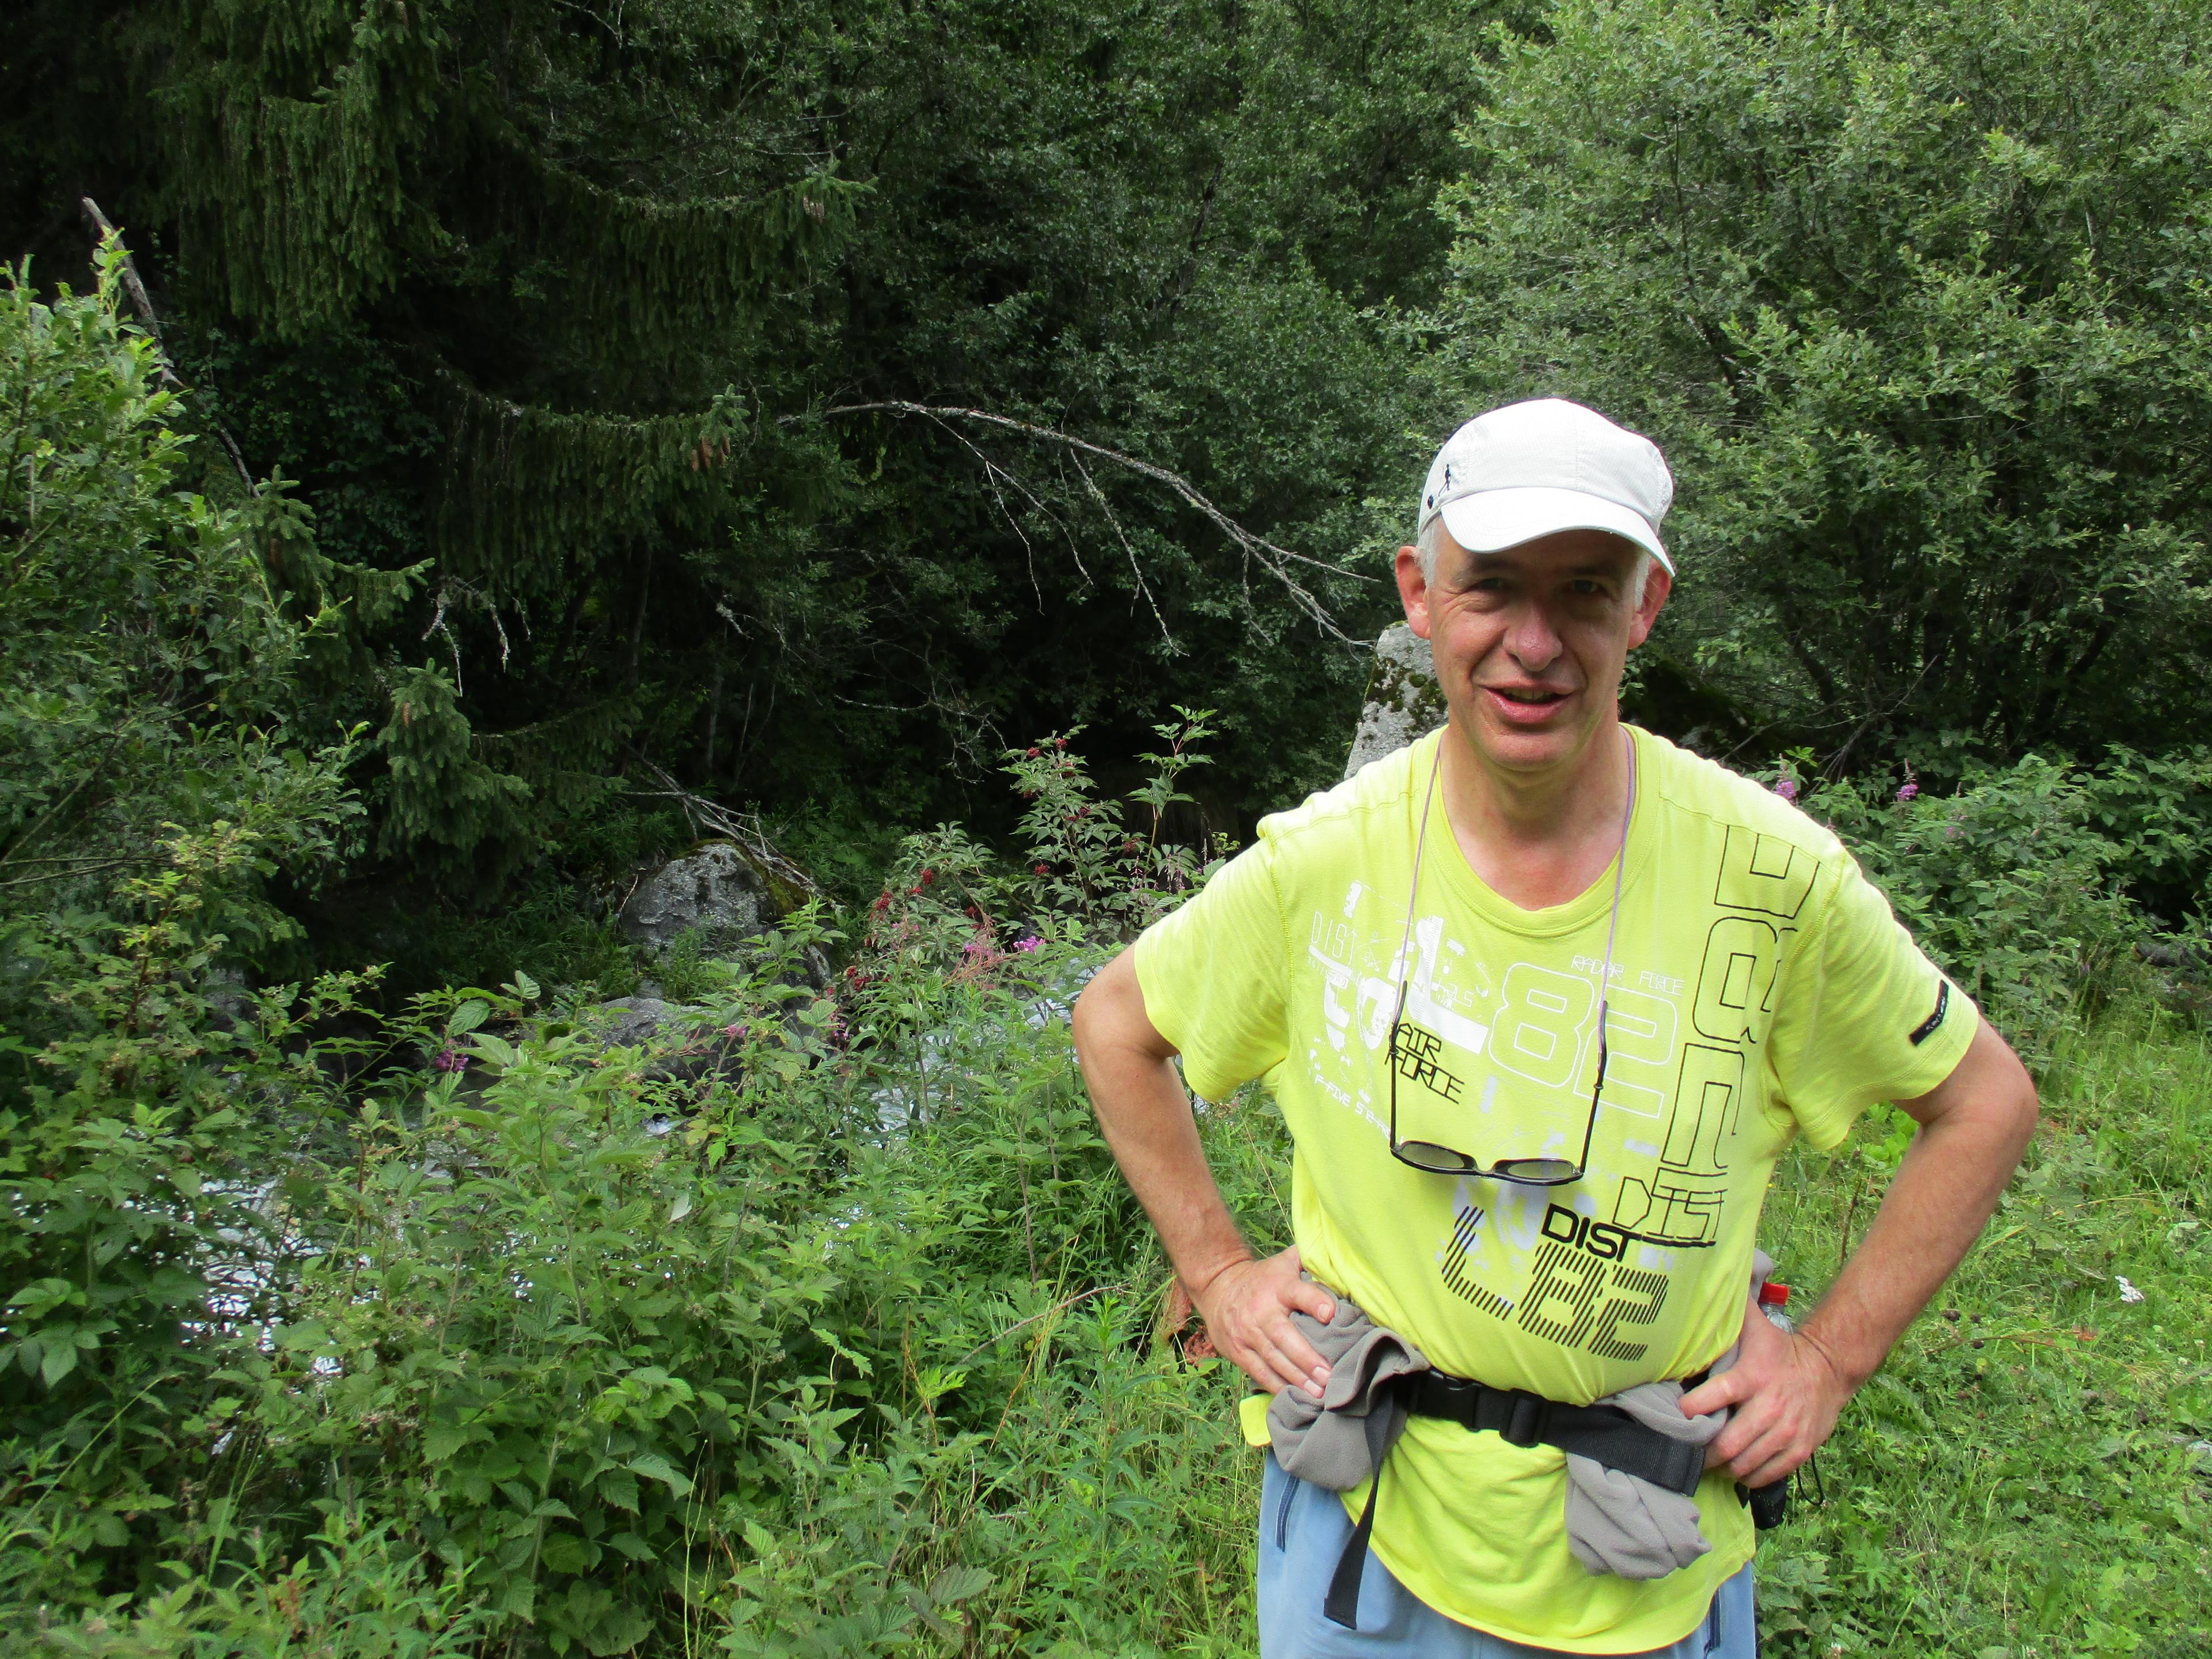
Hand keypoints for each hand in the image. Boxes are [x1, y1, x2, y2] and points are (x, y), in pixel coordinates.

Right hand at [1190, 1245, 1336, 1395]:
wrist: (1218, 1286)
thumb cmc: (1265, 1278)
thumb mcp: (1284, 1261)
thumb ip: (1309, 1259)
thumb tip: (1340, 1256)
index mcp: (1279, 1286)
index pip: (1298, 1292)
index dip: (1315, 1302)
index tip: (1331, 1314)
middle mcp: (1262, 1310)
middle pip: (1285, 1337)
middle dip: (1307, 1358)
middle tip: (1328, 1376)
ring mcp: (1247, 1333)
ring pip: (1273, 1359)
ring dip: (1296, 1378)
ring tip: (1318, 1394)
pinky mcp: (1237, 1350)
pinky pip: (1258, 1371)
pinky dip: (1276, 1385)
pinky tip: (1294, 1396)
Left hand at [1680, 1296, 1853, 1488]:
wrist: (1829, 1368)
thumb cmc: (1780, 1349)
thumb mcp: (1755, 1327)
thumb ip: (1727, 1312)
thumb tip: (1699, 1292)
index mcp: (1751, 1377)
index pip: (1714, 1396)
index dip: (1690, 1409)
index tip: (1677, 1414)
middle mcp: (1769, 1408)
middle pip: (1727, 1444)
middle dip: (1703, 1453)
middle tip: (1690, 1451)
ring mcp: (1786, 1432)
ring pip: (1744, 1464)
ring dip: (1723, 1467)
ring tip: (1712, 1462)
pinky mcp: (1800, 1450)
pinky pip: (1767, 1475)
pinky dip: (1748, 1477)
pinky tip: (1738, 1469)